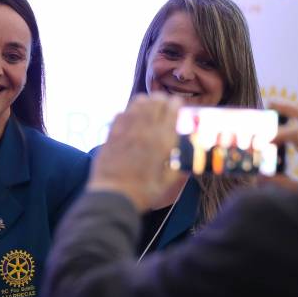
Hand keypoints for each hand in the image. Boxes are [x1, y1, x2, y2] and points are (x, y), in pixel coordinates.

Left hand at [88, 93, 185, 211]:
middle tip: (163, 99)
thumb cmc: (143, 193)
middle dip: (160, 99)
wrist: (112, 196)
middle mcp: (144, 132)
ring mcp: (125, 132)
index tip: (177, 101)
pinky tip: (129, 113)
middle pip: (154, 105)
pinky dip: (127, 111)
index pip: (170, 114)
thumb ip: (178, 167)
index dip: (175, 104)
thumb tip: (187, 158)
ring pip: (136, 106)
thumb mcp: (167, 183)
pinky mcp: (110, 135)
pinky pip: (119, 116)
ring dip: (144, 102)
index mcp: (161, 142)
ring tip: (148, 102)